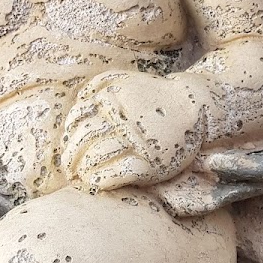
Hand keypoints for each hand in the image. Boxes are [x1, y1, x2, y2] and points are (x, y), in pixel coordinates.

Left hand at [60, 71, 207, 191]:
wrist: (195, 106)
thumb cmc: (155, 96)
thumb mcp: (125, 80)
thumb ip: (98, 85)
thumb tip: (78, 100)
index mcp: (112, 98)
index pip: (78, 118)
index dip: (69, 134)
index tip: (68, 144)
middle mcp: (123, 118)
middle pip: (83, 139)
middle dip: (70, 156)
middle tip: (67, 167)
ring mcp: (136, 141)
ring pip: (95, 157)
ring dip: (82, 170)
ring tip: (78, 177)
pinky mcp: (149, 163)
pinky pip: (115, 174)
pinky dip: (100, 180)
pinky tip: (95, 183)